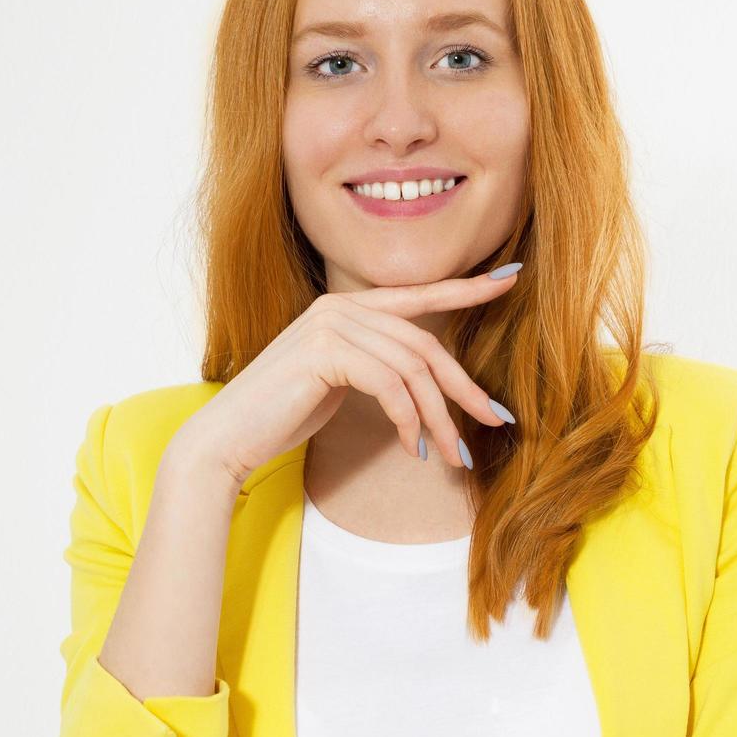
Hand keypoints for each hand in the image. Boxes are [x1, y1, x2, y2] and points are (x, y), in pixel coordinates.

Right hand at [178, 265, 522, 484]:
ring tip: (451, 455)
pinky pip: (389, 384)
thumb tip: (426, 383)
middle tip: (493, 421)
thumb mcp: (339, 382)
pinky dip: (408, 420)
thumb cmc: (282, 416)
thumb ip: (376, 366)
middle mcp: (340, 306)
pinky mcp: (324, 350)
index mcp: (346, 306)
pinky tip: (411, 449)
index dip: (467, 288)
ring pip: (412, 369)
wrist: (227, 437)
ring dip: (438, 417)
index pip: (419, 296)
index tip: (509, 281)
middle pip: (425, 344)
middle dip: (463, 387)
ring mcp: (330, 324)